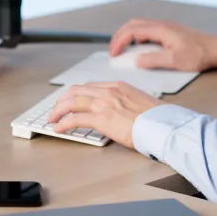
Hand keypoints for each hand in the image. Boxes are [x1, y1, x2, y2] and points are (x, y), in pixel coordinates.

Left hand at [47, 83, 162, 149]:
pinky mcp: (101, 119)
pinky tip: (58, 128)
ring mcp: (104, 103)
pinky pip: (75, 119)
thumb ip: (126, 103)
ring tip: (52, 119)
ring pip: (72, 102)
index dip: (76, 94)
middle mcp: (109, 91)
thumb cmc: (158, 119)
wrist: (164, 125)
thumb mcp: (140, 103)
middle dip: (63, 100)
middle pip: (76, 91)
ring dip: (58, 111)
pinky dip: (63, 123)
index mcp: (118, 86)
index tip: (71, 101)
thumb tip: (120, 113)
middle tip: (56, 109)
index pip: (90, 86)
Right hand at [109, 18, 216, 71]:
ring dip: (128, 36)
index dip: (118, 41)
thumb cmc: (198, 54)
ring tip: (124, 50)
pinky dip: (138, 37)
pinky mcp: (169, 31)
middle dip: (119, 36)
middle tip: (114, 51)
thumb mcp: (174, 61)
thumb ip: (153, 60)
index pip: (131, 31)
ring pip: (139, 26)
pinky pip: (147, 30)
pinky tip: (140, 49)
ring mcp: (165, 27)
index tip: (114, 54)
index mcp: (160, 29)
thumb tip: (136, 61)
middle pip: (132, 24)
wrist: (216, 49)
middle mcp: (160, 25)